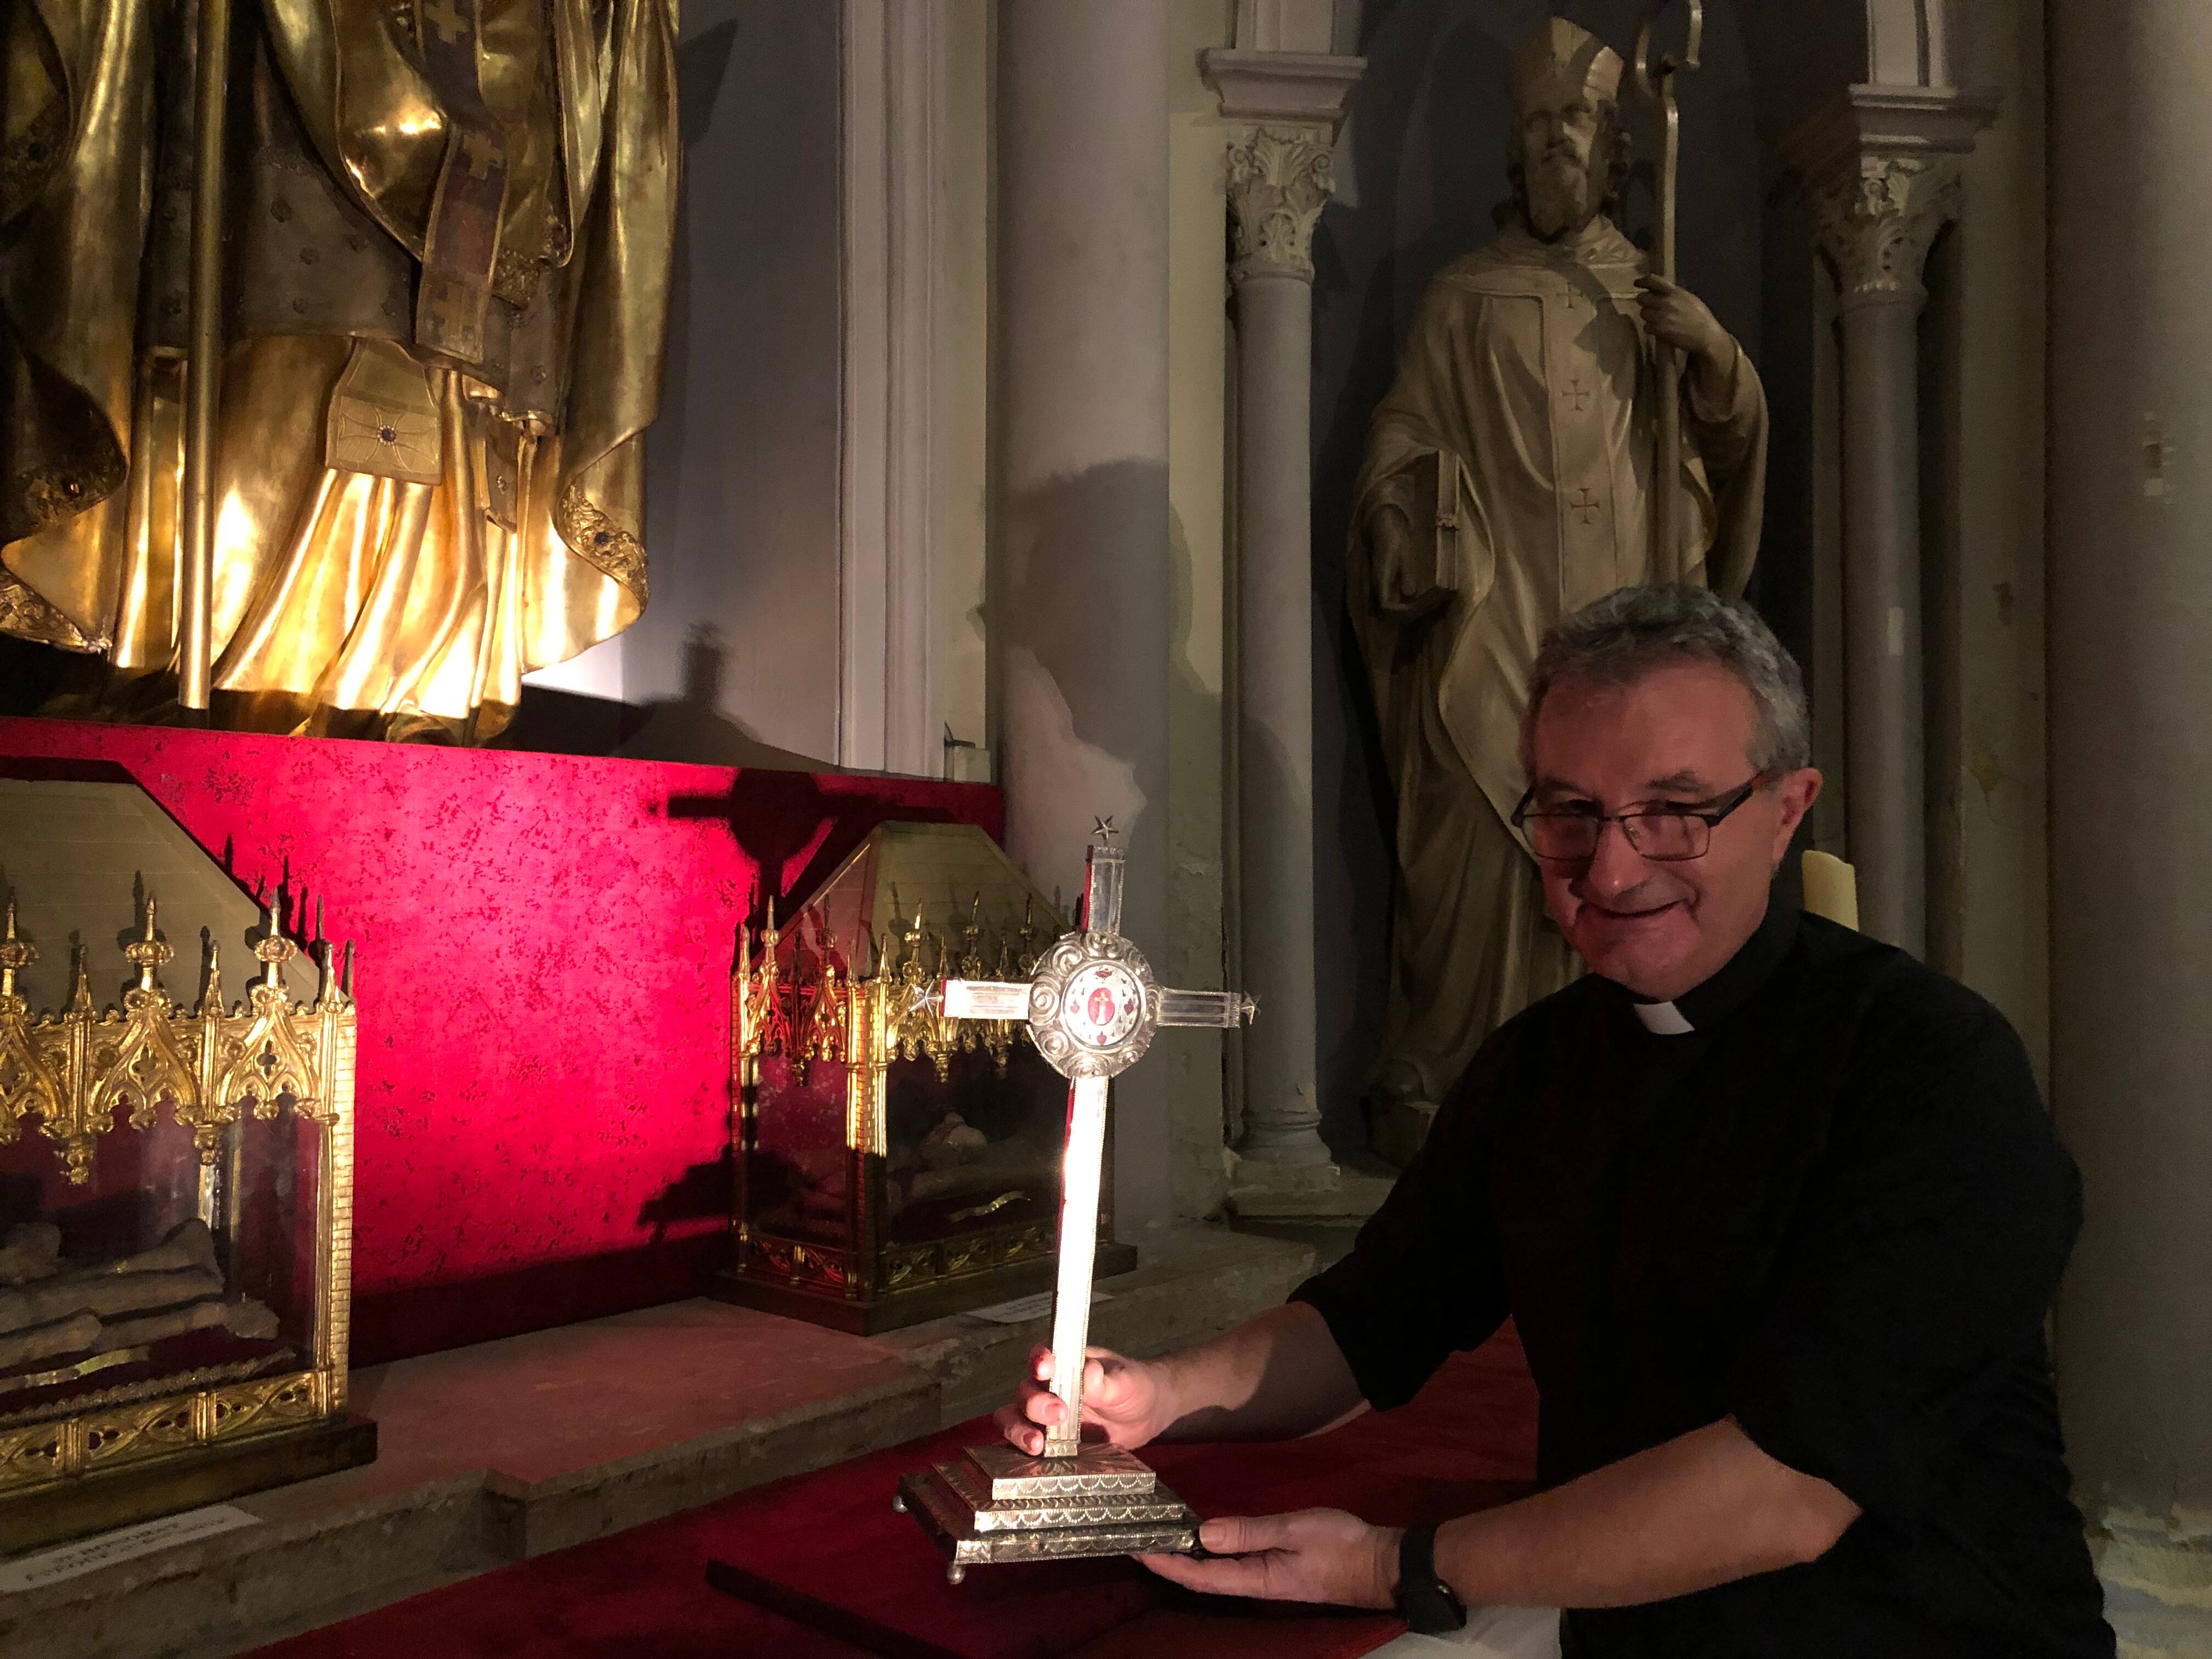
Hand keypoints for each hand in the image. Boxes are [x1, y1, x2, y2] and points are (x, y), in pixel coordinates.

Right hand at [992, 1342, 1170, 1455]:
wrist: (1145, 1415)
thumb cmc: (1134, 1387)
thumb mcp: (1127, 1382)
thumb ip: (1107, 1382)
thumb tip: (1090, 1373)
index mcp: (1067, 1363)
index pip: (1043, 1356)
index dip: (1038, 1361)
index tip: (1045, 1369)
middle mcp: (1049, 1387)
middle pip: (1026, 1391)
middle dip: (1036, 1403)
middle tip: (1060, 1415)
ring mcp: (1044, 1416)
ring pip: (1014, 1418)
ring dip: (1019, 1430)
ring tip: (1037, 1445)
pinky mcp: (1047, 1441)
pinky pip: (1022, 1444)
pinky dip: (1020, 1451)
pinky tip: (1033, 1460)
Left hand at [1139, 1509, 1401, 1609]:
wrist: (1378, 1563)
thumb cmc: (1339, 1544)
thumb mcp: (1294, 1530)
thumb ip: (1250, 1532)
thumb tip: (1204, 1534)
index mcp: (1256, 1578)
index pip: (1201, 1576)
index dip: (1168, 1565)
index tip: (1139, 1550)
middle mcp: (1254, 1584)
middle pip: (1202, 1578)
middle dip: (1169, 1562)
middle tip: (1138, 1541)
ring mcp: (1265, 1579)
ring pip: (1215, 1572)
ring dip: (1186, 1557)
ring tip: (1160, 1537)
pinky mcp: (1274, 1569)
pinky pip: (1232, 1564)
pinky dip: (1210, 1551)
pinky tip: (1202, 1536)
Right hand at [1369, 503, 1451, 612]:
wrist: (1383, 527)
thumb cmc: (1396, 539)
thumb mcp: (1406, 556)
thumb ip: (1407, 576)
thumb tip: (1409, 595)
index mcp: (1381, 580)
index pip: (1387, 607)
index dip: (1402, 612)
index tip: (1418, 608)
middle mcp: (1376, 585)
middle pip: (1385, 612)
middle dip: (1404, 614)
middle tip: (1423, 609)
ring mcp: (1377, 585)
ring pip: (1386, 607)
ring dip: (1402, 611)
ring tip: (1420, 605)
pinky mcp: (1381, 583)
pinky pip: (1388, 600)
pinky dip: (1400, 604)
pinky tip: (1413, 599)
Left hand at [1635, 274, 1730, 366]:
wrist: (1706, 335)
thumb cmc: (1700, 316)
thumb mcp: (1689, 298)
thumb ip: (1673, 294)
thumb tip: (1658, 291)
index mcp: (1674, 291)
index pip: (1653, 280)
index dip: (1642, 281)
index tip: (1637, 283)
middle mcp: (1666, 302)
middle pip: (1642, 298)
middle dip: (1644, 302)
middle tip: (1649, 306)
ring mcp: (1662, 316)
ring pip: (1643, 313)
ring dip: (1648, 316)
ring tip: (1658, 319)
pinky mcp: (1660, 330)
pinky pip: (1646, 327)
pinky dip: (1651, 328)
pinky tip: (1660, 329)